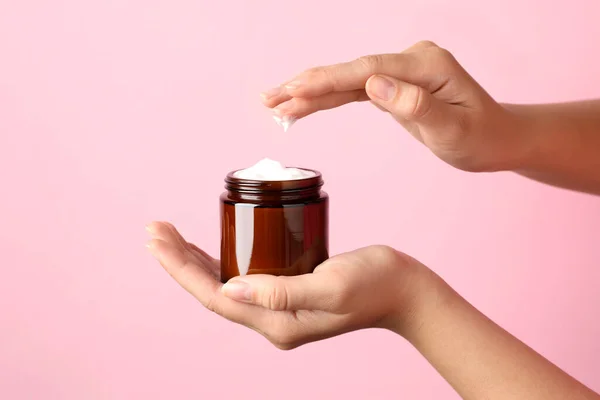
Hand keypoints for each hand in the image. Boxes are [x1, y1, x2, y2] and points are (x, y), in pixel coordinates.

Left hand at [146, 221, 427, 349]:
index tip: (157, 238)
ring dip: (196, 259)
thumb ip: (282, 290)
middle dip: (180, 260)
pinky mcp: (288, 289)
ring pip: (225, 282)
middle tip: (154, 229)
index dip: (182, 268)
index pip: (214, 296)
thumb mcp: (331, 285)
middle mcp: (272, 319)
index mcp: (276, 322)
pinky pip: (245, 275)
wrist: (403, 290)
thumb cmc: (374, 284)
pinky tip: (214, 243)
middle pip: (212, 289)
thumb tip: (229, 288)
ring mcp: (279, 307)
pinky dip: (224, 257)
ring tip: (170, 235)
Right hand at [261, 40, 530, 172]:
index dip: (327, 80)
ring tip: (274, 105)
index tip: (294, 92)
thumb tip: (373, 85)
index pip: (366, 70)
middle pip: (348, 71)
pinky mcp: (393, 84)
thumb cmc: (480, 137)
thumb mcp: (454, 129)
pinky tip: (303, 105)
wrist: (495, 137)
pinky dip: (326, 99)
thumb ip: (415, 105)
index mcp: (424, 65)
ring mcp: (399, 71)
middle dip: (306, 85)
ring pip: (345, 80)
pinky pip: (353, 91)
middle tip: (268, 99)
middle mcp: (409, 61)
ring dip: (309, 92)